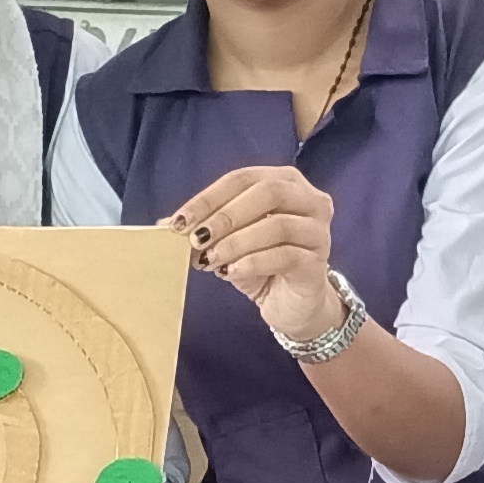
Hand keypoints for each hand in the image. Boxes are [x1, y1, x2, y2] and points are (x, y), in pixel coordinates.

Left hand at [171, 166, 347, 341]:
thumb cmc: (262, 263)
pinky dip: (252, 262)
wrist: (291, 304)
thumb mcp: (229, 242)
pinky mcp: (317, 263)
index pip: (243, 179)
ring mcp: (318, 231)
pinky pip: (285, 255)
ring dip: (237, 242)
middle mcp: (309, 200)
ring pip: (277, 225)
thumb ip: (204, 228)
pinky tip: (230, 273)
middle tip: (196, 239)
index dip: (209, 198)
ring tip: (211, 260)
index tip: (179, 221)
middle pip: (267, 192)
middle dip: (225, 216)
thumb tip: (165, 224)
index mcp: (285, 182)